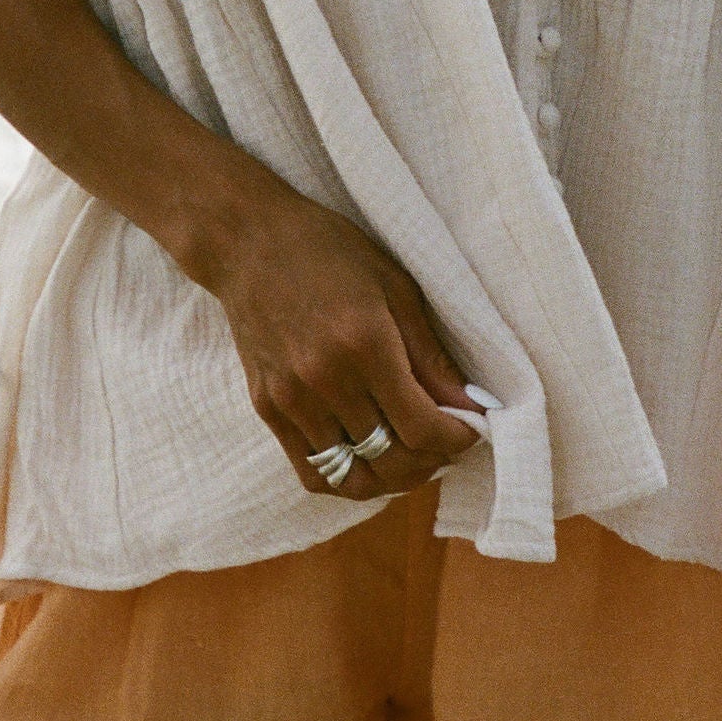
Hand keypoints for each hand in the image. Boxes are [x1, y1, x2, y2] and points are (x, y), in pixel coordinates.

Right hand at [196, 159, 484, 505]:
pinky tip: (369, 457)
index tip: (473, 428)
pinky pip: (312, 473)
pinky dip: (349, 477)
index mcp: (364, 344)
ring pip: (353, 479)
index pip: (422, 428)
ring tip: (412, 456)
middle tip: (448, 443)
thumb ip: (431, 356)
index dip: (457, 438)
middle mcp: (324, 380)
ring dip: (393, 478)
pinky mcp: (266, 409)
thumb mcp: (396, 287)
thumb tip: (468, 406)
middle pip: (391, 461)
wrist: (248, 241)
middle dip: (432, 461)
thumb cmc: (330, 252)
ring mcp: (290, 400)